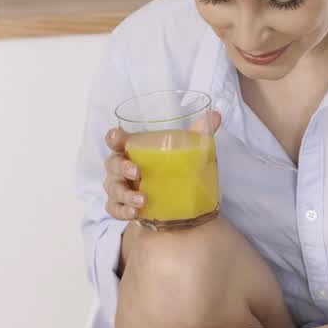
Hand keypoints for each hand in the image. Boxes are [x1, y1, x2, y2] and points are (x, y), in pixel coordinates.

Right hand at [103, 110, 220, 220]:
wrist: (173, 203)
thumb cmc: (170, 169)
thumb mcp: (186, 152)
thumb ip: (198, 134)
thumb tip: (216, 115)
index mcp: (133, 150)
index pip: (116, 140)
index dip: (113, 137)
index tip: (118, 136)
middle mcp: (122, 168)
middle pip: (112, 164)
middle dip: (121, 166)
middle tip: (137, 172)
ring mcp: (120, 188)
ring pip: (113, 188)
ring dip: (126, 194)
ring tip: (143, 200)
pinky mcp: (122, 207)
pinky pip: (115, 209)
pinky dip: (124, 211)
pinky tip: (135, 212)